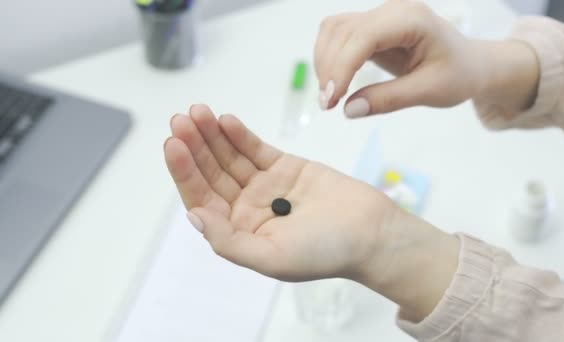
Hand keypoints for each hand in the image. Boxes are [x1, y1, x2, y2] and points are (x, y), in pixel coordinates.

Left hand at [164, 104, 400, 281]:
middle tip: (180, 120)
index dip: (185, 172)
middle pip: (212, 173)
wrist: (371, 232)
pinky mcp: (285, 167)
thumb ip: (229, 241)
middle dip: (194, 147)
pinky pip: (256, 148)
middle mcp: (247, 208)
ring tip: (198, 112)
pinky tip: (224, 120)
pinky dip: (239, 134)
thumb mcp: (272, 258)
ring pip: (230, 156)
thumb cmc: (326, 252)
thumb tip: (193, 216)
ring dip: (212, 135)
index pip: (202, 198)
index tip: (173, 145)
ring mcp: (265, 186)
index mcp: (239, 232)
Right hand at [315, 0, 538, 117]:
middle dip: (330, 68)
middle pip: (343, 31)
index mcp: (412, 19)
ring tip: (329, 96)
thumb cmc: (458, 75)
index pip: (364, 36)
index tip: (331, 99)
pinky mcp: (371, 27)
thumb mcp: (430, 92)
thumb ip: (389, 99)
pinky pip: (338, 35)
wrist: (470, 64)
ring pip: (334, 29)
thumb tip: (348, 110)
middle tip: (328, 105)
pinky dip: (330, 57)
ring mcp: (380, 15)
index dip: (342, 66)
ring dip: (325, 62)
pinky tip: (335, 82)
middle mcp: (392, 9)